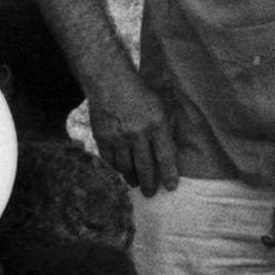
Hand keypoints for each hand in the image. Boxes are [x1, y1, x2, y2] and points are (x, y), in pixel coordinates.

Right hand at [89, 69, 179, 196]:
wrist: (110, 81)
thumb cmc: (140, 92)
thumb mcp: (160, 105)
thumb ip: (165, 128)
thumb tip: (170, 153)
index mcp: (156, 123)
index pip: (165, 156)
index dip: (169, 174)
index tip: (171, 187)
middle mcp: (138, 133)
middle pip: (145, 167)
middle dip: (149, 183)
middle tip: (150, 193)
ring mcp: (119, 137)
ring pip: (127, 167)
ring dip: (132, 177)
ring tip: (135, 183)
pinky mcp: (103, 137)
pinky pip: (111, 160)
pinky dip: (117, 167)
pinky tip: (122, 170)